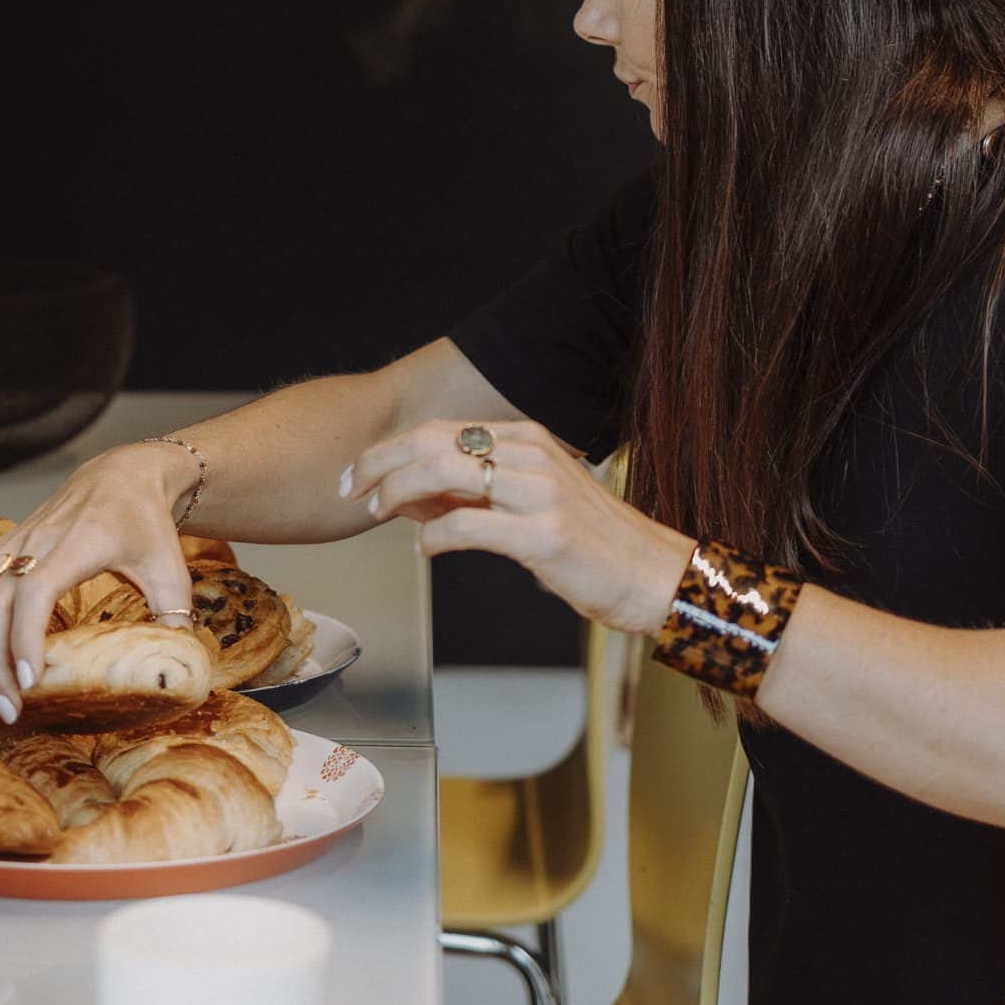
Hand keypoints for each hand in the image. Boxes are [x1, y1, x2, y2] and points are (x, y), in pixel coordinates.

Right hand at [0, 440, 198, 721]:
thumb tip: (178, 664)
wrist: (123, 475)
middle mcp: (34, 542)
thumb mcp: (171, 569)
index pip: (36, 589)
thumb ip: (173, 617)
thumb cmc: (146, 525)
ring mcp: (11, 545)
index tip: (27, 678)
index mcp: (76, 544)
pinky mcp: (0, 549)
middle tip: (2, 706)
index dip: (25, 634)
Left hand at [343, 419, 691, 635]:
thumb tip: (410, 499)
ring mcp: (539, 492)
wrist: (653, 576)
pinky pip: (467, 525)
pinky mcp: (543, 534)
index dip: (391, 448)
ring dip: (398, 493)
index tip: (360, 472)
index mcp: (529, 439)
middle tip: (352, 488)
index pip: (441, 429)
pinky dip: (433, 535)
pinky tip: (423, 548)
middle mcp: (533, 454)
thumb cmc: (592, 546)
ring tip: (379, 513)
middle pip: (433, 441)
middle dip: (381, 463)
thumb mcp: (531, 503)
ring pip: (444, 472)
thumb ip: (475, 495)